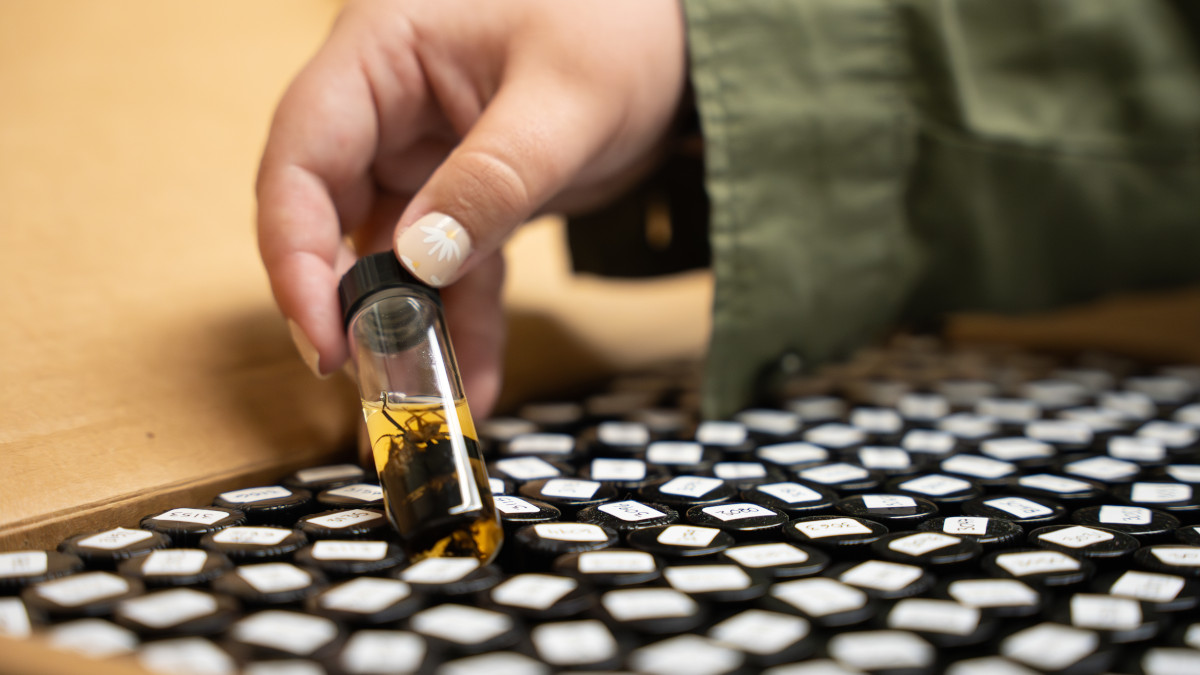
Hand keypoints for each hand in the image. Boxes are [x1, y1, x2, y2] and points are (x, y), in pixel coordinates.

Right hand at [256, 0, 685, 416]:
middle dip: (349, 303)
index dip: (295, 250)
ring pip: (394, 257)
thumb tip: (420, 262)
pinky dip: (465, 322)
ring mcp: (426, 156)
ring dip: (409, 328)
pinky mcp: (467, 196)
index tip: (319, 331)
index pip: (303, 157)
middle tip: (371, 377)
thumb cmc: (620, 25)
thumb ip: (492, 180)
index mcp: (382, 53)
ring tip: (430, 397)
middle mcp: (388, 107)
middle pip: (331, 215)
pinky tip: (476, 377)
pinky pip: (455, 269)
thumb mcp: (563, 103)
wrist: (687, 43)